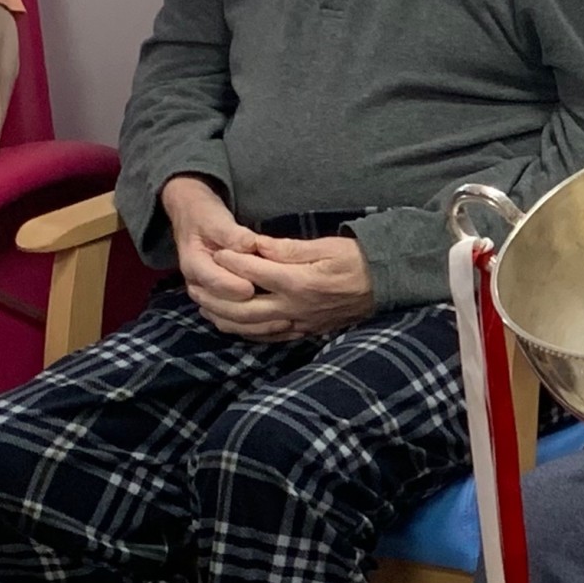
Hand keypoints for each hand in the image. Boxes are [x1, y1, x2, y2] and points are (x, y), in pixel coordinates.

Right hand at [163, 176, 272, 334]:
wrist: (192, 220)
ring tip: (288, 323)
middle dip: (251, 311)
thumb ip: (232, 234)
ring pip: (229, 320)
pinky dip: (257, 327)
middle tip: (283, 312)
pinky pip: (236, 322)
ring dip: (257, 325)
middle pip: (222, 307)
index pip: (213, 281)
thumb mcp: (215, 219)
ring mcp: (208, 297)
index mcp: (194, 265)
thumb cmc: (205, 218)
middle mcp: (199, 286)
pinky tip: (283, 327)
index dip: (233, 286)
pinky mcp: (220, 303)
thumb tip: (250, 245)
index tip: (253, 288)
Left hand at [205, 234, 375, 341]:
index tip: (216, 250)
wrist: (388, 284)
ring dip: (223, 318)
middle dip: (214, 296)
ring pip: (250, 327)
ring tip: (203, 305)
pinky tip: (231, 323)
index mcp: (299, 282)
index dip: (230, 260)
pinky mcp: (304, 331)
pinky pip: (267, 337)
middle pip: (242, 307)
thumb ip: (286, 248)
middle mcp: (295, 307)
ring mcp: (299, 323)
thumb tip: (254, 245)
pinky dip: (244, 332)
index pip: (252, 272)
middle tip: (196, 284)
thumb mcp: (325, 245)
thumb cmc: (359, 259)